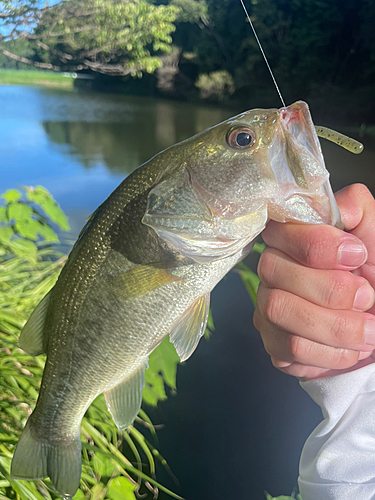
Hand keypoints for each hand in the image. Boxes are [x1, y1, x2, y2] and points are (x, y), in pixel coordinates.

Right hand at [254, 184, 374, 379]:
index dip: (317, 245)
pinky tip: (350, 347)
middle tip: (367, 298)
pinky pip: (288, 348)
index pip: (279, 230)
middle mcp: (273, 269)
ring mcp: (267, 306)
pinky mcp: (274, 343)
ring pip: (278, 310)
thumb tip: (336, 207)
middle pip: (274, 271)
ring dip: (336, 326)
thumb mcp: (374, 235)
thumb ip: (355, 207)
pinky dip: (330, 352)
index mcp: (293, 238)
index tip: (357, 255)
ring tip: (368, 330)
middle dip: (331, 290)